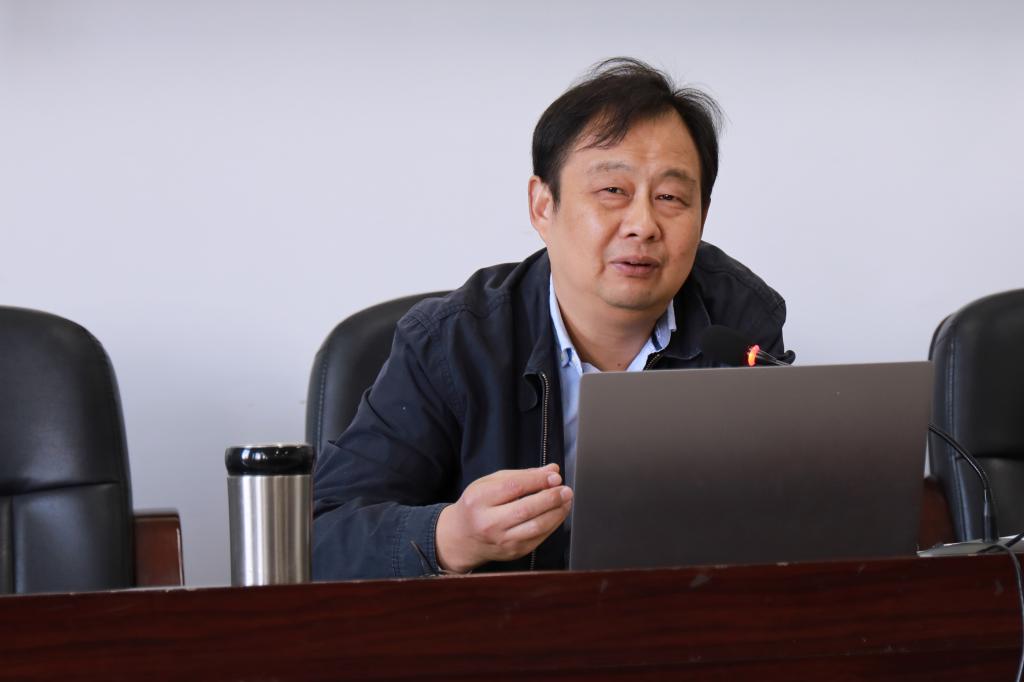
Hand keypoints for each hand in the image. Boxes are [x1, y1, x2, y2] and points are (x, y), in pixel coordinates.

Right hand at [435, 463, 572, 573]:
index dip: (538, 481)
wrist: (461, 537)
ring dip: (557, 512)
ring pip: (536, 527)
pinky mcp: (513, 551)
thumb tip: (551, 470)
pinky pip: (539, 537)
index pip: (514, 487)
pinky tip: (558, 513)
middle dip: (551, 498)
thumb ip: (521, 476)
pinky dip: (553, 524)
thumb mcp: (489, 483)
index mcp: (479, 499)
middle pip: (526, 509)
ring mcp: (501, 540)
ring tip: (566, 501)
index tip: (555, 476)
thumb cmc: (477, 505)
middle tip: (566, 490)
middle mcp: (488, 522)